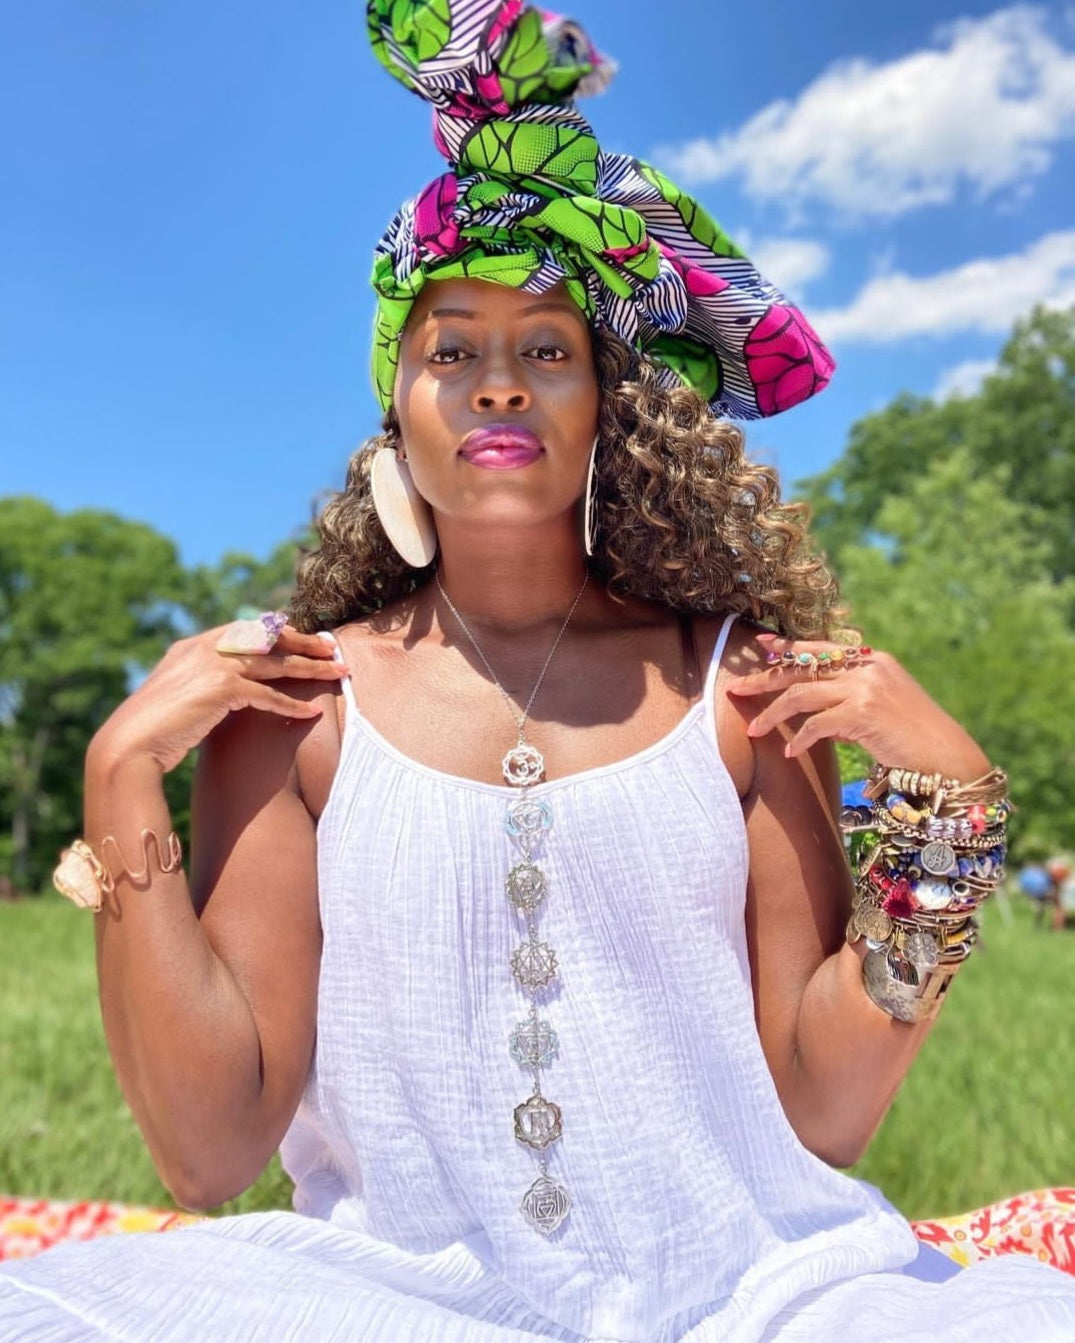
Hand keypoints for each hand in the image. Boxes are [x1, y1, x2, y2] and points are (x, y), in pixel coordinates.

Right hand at [89, 625, 347, 774]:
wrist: (129, 744)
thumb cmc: (154, 728)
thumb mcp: (179, 695)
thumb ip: (204, 684)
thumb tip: (230, 693)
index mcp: (195, 645)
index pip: (248, 628)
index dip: (280, 632)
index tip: (304, 638)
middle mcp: (206, 648)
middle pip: (268, 638)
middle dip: (304, 641)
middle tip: (331, 648)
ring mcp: (214, 666)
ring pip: (276, 663)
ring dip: (311, 668)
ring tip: (339, 672)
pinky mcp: (221, 689)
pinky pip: (268, 695)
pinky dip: (291, 704)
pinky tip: (311, 712)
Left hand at [727, 634, 989, 777]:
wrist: (949, 759)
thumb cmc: (914, 740)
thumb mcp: (882, 708)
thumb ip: (849, 699)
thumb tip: (811, 706)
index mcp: (873, 660)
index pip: (819, 647)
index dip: (787, 648)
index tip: (760, 646)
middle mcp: (868, 667)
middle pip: (802, 667)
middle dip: (765, 679)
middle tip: (736, 690)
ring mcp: (866, 688)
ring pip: (802, 694)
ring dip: (772, 714)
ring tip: (752, 731)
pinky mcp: (864, 713)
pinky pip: (817, 724)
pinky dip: (800, 739)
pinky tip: (790, 753)